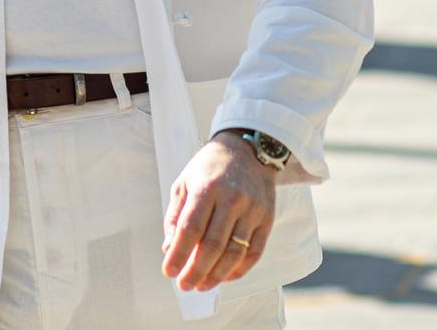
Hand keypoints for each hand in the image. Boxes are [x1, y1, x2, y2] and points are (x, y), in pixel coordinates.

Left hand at [161, 132, 276, 291]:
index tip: (169, 272)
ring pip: (234, 253)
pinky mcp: (267, 219)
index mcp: (206, 188)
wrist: (247, 150)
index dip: (179, 255)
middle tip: (184, 285)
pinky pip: (254, 253)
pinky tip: (225, 277)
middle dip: (196, 271)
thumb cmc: (209, 168)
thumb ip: (175, 216)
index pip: (190, 229)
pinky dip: (239, 270)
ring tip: (202, 285)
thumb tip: (169, 249)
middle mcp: (231, 199)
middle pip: (212, 246)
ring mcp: (252, 210)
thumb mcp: (184, 182)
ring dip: (217, 276)